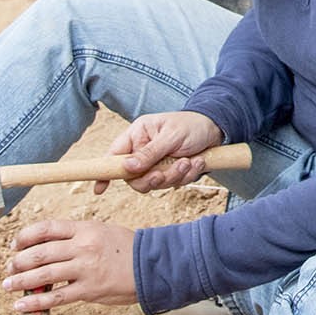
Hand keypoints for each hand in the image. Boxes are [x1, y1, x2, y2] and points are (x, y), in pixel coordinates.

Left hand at [5, 219, 137, 311]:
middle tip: (9, 269)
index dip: (24, 237)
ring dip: (21, 282)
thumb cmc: (125, 249)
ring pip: (43, 275)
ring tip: (8, 286)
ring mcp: (85, 268)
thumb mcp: (101, 231)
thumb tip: (47, 251)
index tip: (15, 245)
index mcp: (84, 228)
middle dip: (18, 262)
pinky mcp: (89, 290)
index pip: (45, 228)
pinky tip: (21, 305)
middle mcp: (82, 246)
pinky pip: (56, 297)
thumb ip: (75, 238)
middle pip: (39, 253)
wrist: (152, 265)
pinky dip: (35, 302)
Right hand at [90, 110, 225, 193]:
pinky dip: (186, 176)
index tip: (99, 189)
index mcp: (138, 135)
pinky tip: (197, 162)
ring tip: (189, 161)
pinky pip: (172, 184)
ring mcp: (157, 163)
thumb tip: (127, 167)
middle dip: (153, 178)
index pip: (114, 155)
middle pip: (134, 178)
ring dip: (174, 175)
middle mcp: (143, 150)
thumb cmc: (192, 125)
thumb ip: (150, 153)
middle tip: (166, 172)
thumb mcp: (171, 136)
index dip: (106, 172)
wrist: (216, 129)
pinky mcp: (170, 171)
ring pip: (155, 183)